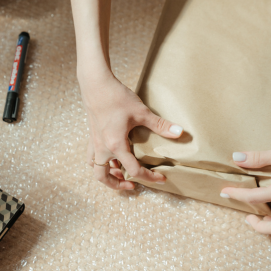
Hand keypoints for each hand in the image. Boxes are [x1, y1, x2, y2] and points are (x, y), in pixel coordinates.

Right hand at [79, 70, 182, 189]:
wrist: (96, 84)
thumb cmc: (117, 97)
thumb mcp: (141, 112)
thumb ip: (160, 125)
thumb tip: (179, 132)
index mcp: (116, 145)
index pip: (133, 170)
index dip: (149, 177)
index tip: (161, 178)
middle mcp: (103, 148)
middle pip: (104, 177)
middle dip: (118, 185)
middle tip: (132, 186)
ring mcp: (95, 142)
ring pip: (95, 169)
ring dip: (106, 176)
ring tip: (119, 174)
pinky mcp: (92, 135)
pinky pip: (91, 156)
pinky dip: (99, 162)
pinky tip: (110, 157)